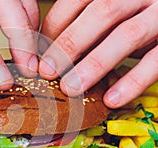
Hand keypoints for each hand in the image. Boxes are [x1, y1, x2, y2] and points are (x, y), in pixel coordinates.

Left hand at [39, 0, 157, 107]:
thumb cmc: (134, 17)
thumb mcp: (110, 15)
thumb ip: (87, 24)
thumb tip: (51, 48)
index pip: (78, 0)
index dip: (55, 26)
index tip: (40, 53)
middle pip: (101, 13)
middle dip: (69, 44)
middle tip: (48, 71)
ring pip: (127, 34)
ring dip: (94, 64)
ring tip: (71, 87)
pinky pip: (156, 62)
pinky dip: (132, 82)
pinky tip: (111, 99)